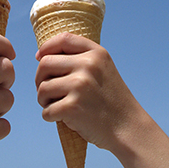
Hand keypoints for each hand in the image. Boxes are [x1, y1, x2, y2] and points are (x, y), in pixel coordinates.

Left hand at [35, 32, 141, 152]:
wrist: (128, 128)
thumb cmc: (110, 100)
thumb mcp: (102, 69)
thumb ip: (79, 58)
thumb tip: (41, 56)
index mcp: (96, 53)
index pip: (63, 39)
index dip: (46, 47)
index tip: (39, 57)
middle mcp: (88, 65)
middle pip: (45, 64)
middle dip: (40, 79)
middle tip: (48, 91)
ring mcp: (80, 85)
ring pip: (42, 88)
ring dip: (44, 100)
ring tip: (57, 106)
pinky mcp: (73, 107)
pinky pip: (46, 110)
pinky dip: (50, 117)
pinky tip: (62, 118)